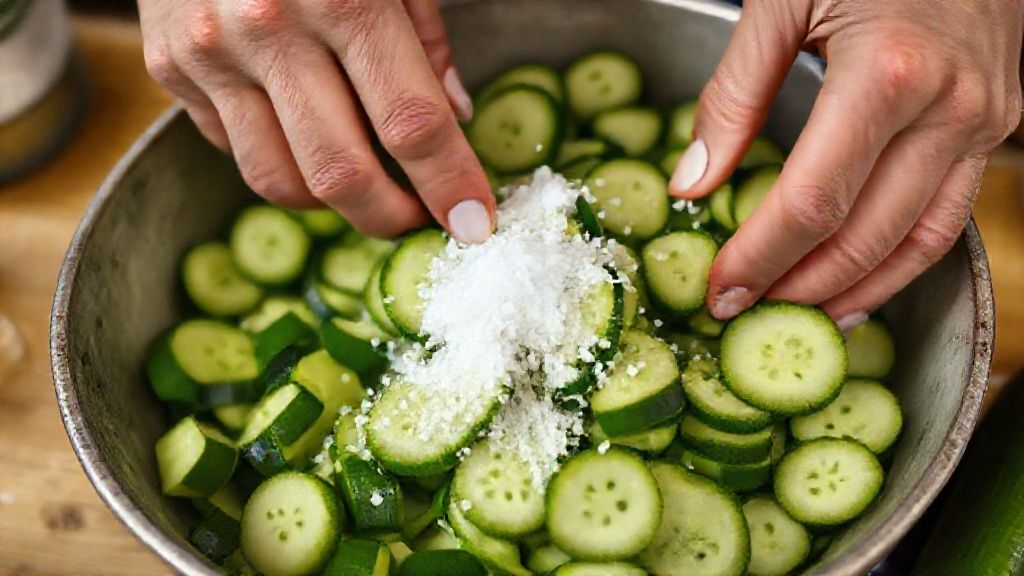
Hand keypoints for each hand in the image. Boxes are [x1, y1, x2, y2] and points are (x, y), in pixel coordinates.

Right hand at [138, 0, 493, 242]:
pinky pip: (235, 149)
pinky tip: (303, 132)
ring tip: (365, 185)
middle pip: (341, 173)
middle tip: (418, 218)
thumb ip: (426, 40)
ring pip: (279, 180)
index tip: (476, 223)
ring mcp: (210, 53)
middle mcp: (268, 29)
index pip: (411, 123)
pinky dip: (280, 158)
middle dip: (391, 216)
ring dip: (333, 204)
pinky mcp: (171, 67)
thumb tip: (453, 119)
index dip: (451, 183)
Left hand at [670, 0, 1021, 327]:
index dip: (759, 258)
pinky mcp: (995, 123)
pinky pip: (949, 214)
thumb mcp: (778, 0)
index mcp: (886, 73)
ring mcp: (983, 119)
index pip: (812, 203)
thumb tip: (692, 184)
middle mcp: (949, 107)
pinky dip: (902, 260)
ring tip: (800, 322)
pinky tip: (860, 281)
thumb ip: (732, 96)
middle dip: (797, 288)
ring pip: (919, 242)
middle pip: (864, 236)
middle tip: (745, 315)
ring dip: (855, 292)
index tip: (719, 291)